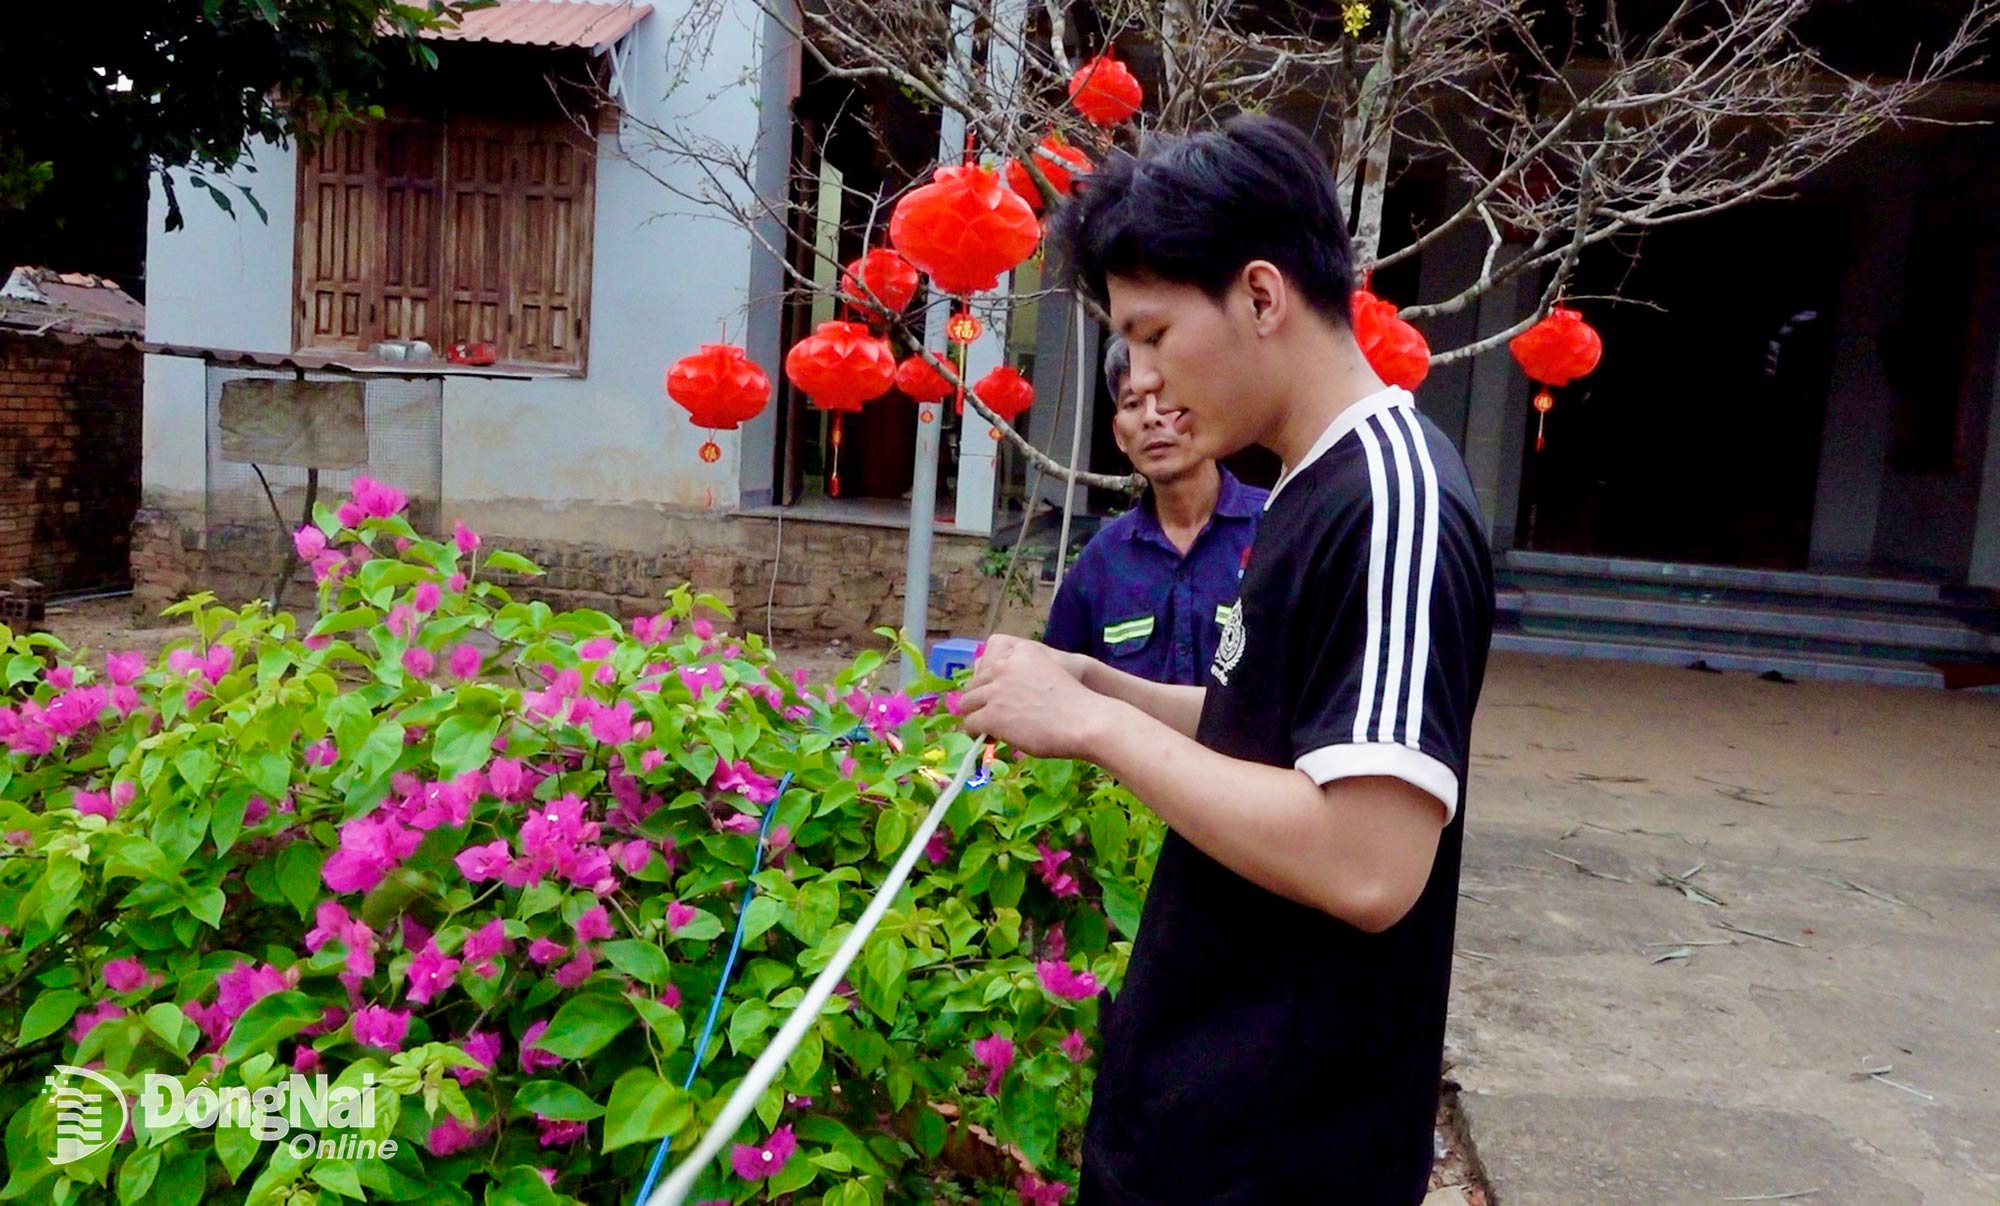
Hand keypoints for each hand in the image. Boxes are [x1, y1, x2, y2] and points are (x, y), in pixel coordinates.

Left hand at [958, 635, 1113, 760]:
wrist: (1085, 721)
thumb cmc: (1075, 702)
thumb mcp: (1049, 670)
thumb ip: (1024, 673)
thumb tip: (999, 693)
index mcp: (1021, 651)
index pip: (985, 661)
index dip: (987, 682)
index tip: (994, 695)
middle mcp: (1004, 666)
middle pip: (974, 684)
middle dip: (980, 701)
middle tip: (992, 716)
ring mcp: (996, 690)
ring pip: (967, 703)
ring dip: (976, 716)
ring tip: (988, 729)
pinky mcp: (992, 714)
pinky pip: (971, 723)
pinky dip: (976, 733)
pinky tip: (989, 738)